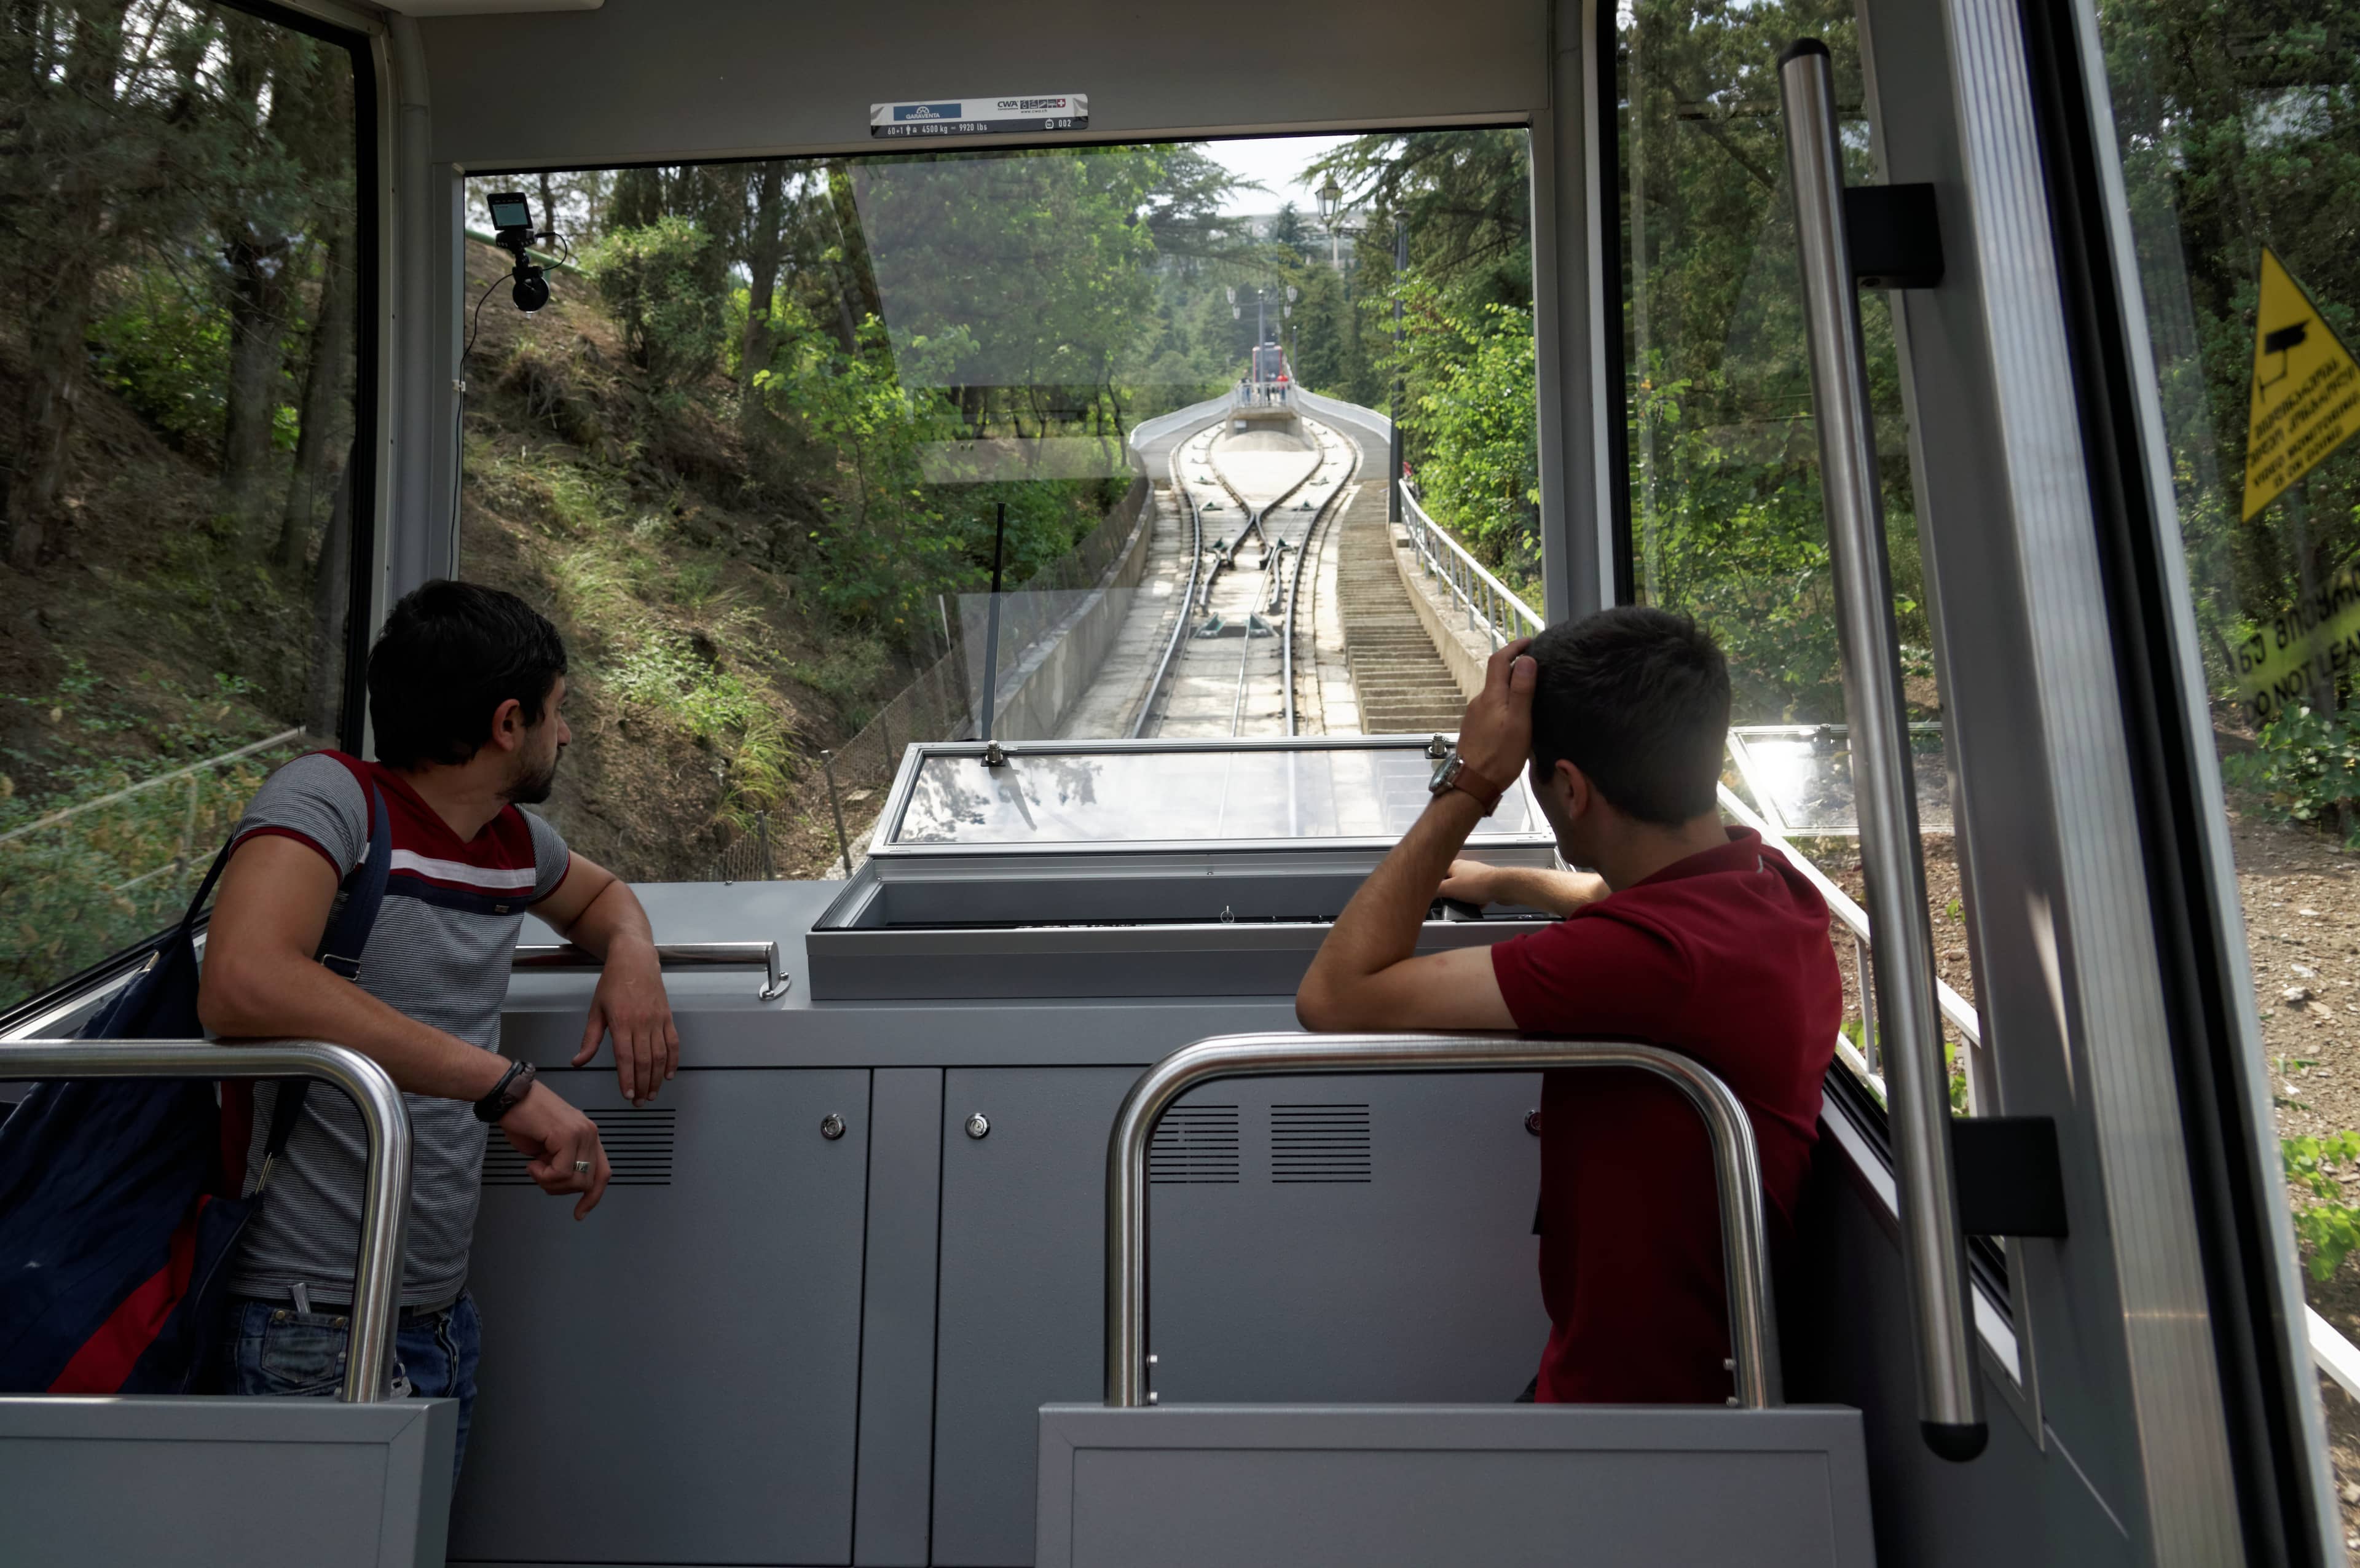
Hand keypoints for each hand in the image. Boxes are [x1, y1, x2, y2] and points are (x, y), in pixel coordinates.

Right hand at [498, 1081, 610, 1219]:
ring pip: (575, 1181)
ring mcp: (581, 1133)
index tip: (580, 1213)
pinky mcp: (567, 1135)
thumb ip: (563, 1162)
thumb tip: (566, 1183)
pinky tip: (532, 1162)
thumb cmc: (524, 1118)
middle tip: (540, 1175)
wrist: (508, 1096)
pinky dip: (543, 1175)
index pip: (603, 1172)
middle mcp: (590, 1133)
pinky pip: (561, 1173)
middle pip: (587, 1182)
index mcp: (588, 1135)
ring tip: (535, 1166)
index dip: (593, 1197)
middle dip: (560, 1189)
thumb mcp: (549, 1147)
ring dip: (549, 1182)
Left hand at [572, 935, 679, 1103]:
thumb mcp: (596, 1010)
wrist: (635, 960)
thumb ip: (589, 1039)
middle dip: (643, 1085)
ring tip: (652, 1094)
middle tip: (639, 1102)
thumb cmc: (613, 982)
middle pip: (644, 1061)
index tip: (627, 1095)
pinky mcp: (667, 1017)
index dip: (627, 1079)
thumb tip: (578, 1061)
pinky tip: (669, 1074)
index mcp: (621, 1022)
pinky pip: (673, 1043)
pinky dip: (673, 1060)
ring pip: (660, 1055)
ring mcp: (657, 1020)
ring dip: (657, 1078)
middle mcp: (641, 1023)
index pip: (625, 1058)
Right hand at [1438, 859, 1513, 905]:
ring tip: (1464, 903)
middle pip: (1451, 881)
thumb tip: (1425, 891)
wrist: (1502, 886)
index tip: (1431, 891)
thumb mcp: (1449, 889)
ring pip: (1465, 888)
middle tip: (1448, 900)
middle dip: (1450, 892)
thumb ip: (1435, 890)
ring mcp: (1477, 875)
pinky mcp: (1486, 883)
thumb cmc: (1478, 884)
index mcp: (1454, 865)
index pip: (1438, 871)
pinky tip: (1476, 905)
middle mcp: (1465, 867)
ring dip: (1464, 897)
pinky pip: (1476, 893)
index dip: (1433, 883)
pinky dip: (1475, 900)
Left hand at [1456, 638, 1535, 788]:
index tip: (1530, 641)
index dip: (1514, 647)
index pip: (1499, 660)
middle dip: (1514, 665)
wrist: (1473, 784)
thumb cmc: (1500, 756)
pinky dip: (1505, 701)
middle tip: (1536, 664)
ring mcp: (1475, 715)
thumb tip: (1526, 659)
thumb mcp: (1518, 722)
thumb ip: (1521, 690)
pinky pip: (1492, 706)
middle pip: (1496, 675)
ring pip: (1494, 692)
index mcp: (1491, 696)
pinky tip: (1516, 713)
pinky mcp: (1475, 728)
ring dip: (1510, 684)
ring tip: (1531, 688)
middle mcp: (1479, 701)